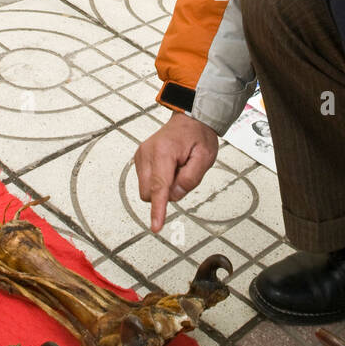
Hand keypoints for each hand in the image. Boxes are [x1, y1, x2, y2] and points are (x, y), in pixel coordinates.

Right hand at [134, 110, 218, 231]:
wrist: (189, 119)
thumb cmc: (197, 135)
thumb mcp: (205, 157)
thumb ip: (191, 178)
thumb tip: (175, 194)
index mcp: (163, 152)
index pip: (159, 187)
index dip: (158, 209)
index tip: (155, 226)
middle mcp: (147, 153)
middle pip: (150, 192)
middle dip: (166, 193)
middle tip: (183, 174)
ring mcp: (141, 155)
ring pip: (147, 189)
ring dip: (162, 187)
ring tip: (177, 168)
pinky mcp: (140, 159)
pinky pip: (147, 181)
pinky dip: (158, 181)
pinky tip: (169, 168)